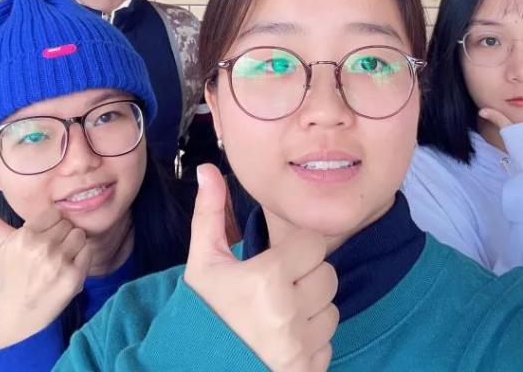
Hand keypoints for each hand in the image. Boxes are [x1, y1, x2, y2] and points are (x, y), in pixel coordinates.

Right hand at [0, 202, 90, 348]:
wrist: (21, 315)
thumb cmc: (12, 277)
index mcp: (23, 236)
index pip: (53, 213)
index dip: (50, 226)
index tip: (43, 239)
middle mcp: (41, 246)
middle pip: (67, 223)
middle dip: (62, 235)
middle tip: (50, 254)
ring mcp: (58, 261)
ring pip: (79, 234)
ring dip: (74, 246)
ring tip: (59, 261)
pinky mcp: (74, 276)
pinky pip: (88, 251)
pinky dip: (82, 259)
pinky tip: (68, 269)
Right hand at [183, 164, 337, 371]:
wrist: (191, 370)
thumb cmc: (200, 314)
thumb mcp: (202, 263)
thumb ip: (210, 214)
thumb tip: (208, 170)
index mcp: (266, 277)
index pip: (314, 245)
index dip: (297, 252)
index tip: (276, 263)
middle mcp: (288, 311)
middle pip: (327, 276)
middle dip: (306, 280)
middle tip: (276, 291)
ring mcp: (299, 346)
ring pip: (332, 312)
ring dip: (311, 312)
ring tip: (278, 318)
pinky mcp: (307, 371)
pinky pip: (327, 345)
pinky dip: (310, 343)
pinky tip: (282, 344)